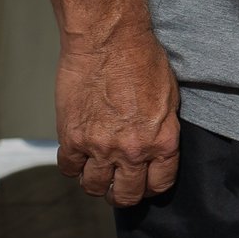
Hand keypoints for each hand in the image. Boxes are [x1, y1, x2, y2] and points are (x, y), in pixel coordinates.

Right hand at [55, 21, 180, 206]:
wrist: (109, 42)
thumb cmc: (143, 61)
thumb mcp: (169, 98)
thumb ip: (162, 130)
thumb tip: (157, 149)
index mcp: (163, 141)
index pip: (159, 184)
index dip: (152, 187)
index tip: (146, 183)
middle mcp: (133, 150)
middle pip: (125, 195)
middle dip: (123, 194)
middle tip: (120, 186)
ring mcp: (100, 147)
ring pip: (93, 188)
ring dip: (96, 184)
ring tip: (98, 173)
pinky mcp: (72, 138)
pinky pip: (69, 168)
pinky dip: (73, 166)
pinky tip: (79, 156)